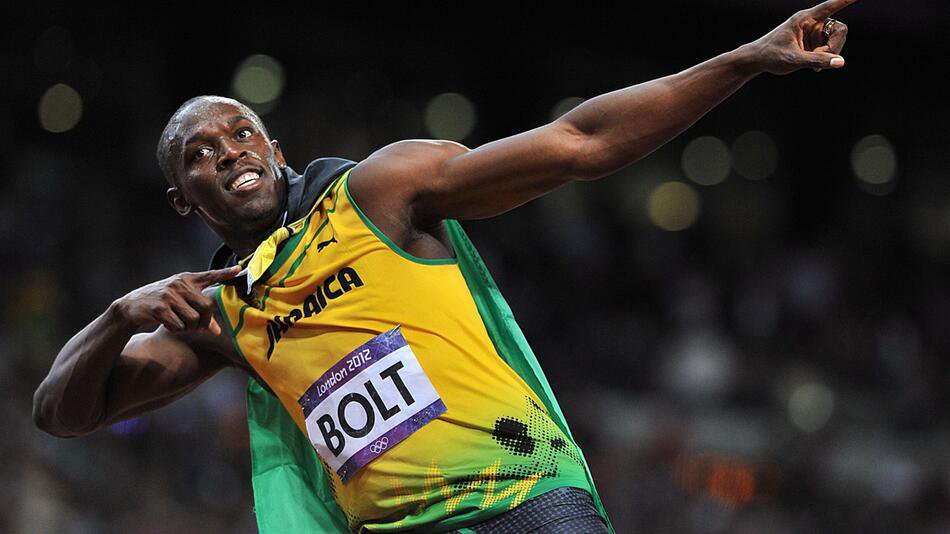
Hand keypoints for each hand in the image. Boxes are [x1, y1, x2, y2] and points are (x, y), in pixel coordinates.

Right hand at [113, 266, 241, 334]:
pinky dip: (176, 329)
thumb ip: (199, 311)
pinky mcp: (160, 308)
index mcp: (187, 279)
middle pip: (206, 307)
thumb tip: (217, 331)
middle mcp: (180, 284)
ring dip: (189, 328)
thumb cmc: (162, 303)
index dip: (225, 273)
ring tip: (179, 323)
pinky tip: (168, 324)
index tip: (239, 269)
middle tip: (199, 327)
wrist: (132, 305)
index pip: (210, 275)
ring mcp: (169, 295)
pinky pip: (179, 325)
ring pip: (194, 319)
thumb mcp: (180, 301)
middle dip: (205, 322)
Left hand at [749, 0, 853, 74]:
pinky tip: (814, 67)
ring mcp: (815, 32)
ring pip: (837, 40)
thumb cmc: (771, 55)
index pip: (831, 5)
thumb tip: (840, 62)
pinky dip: (826, 58)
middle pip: (840, 29)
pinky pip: (831, 48)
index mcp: (805, 18)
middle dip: (835, 46)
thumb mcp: (793, 59)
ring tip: (814, 66)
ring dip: (830, 54)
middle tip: (822, 61)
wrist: (758, 60)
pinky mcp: (815, 42)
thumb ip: (817, 60)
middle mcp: (813, 22)